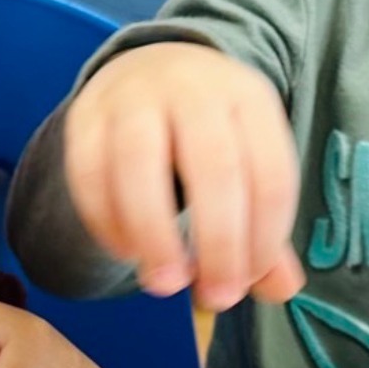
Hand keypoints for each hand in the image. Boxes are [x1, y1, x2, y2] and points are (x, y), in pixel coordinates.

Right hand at [63, 42, 302, 311]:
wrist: (149, 69)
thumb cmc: (210, 132)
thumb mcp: (248, 160)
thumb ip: (264, 228)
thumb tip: (282, 290)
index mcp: (249, 99)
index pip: (270, 174)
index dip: (263, 239)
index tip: (248, 284)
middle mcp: (194, 89)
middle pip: (212, 167)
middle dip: (217, 242)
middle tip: (215, 298)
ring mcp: (134, 98)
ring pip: (140, 163)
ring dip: (154, 234)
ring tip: (164, 284)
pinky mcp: (86, 115)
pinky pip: (90, 171)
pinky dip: (106, 219)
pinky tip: (125, 252)